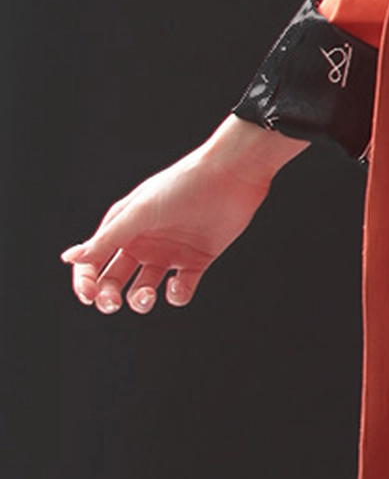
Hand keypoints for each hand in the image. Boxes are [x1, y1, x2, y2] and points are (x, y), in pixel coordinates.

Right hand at [60, 118, 303, 313]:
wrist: (230, 175)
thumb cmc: (181, 186)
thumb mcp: (139, 213)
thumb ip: (106, 239)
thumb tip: (68, 258)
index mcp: (125, 228)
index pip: (95, 262)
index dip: (86, 281)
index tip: (89, 296)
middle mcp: (144, 243)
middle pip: (115, 280)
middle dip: (108, 296)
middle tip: (111, 303)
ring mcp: (169, 253)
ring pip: (144, 290)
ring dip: (139, 300)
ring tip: (145, 296)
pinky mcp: (196, 262)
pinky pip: (180, 291)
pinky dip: (176, 296)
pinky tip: (178, 284)